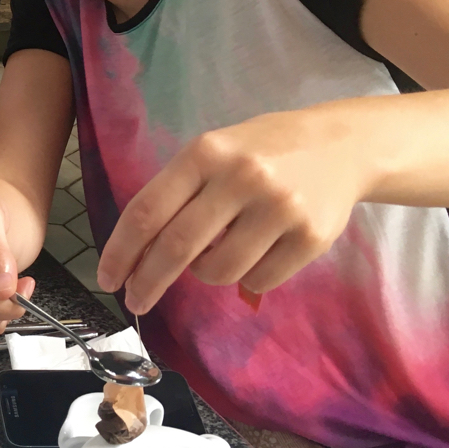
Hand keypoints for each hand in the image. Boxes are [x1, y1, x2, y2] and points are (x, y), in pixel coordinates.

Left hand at [96, 106, 370, 314]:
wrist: (340, 146)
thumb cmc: (260, 151)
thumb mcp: (213, 153)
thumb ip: (179, 193)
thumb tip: (141, 254)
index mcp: (205, 153)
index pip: (148, 210)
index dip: (121, 251)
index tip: (108, 279)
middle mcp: (240, 177)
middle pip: (176, 246)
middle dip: (148, 281)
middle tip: (135, 301)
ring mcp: (279, 208)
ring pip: (218, 271)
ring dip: (206, 274)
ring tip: (218, 253)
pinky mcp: (311, 237)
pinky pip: (259, 281)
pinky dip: (247, 277)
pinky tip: (258, 251)